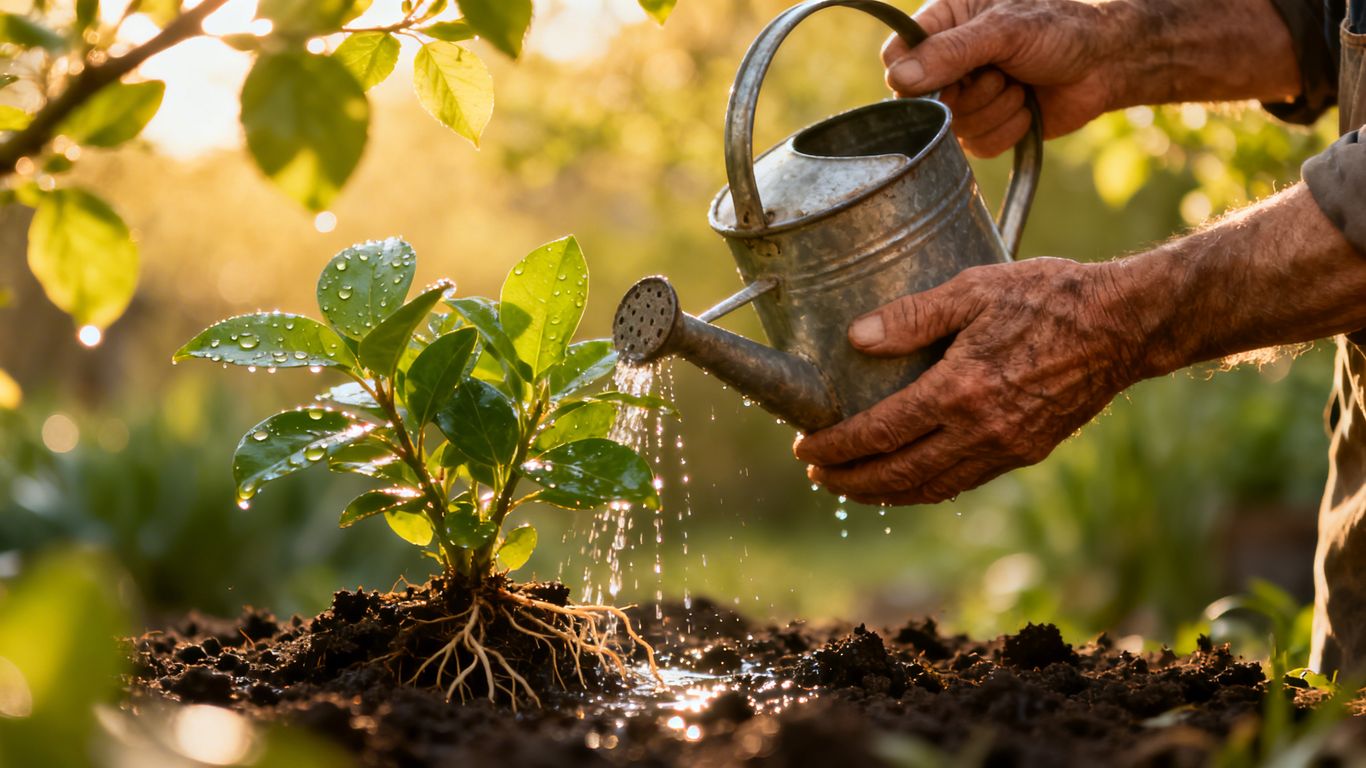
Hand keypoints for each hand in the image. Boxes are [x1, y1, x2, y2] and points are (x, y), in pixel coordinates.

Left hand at [793, 258, 1142, 505]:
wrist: (1125, 325)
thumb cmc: (1050, 298)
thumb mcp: (975, 289)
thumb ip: (912, 316)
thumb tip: (856, 337)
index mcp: (960, 391)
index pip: (880, 433)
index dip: (837, 446)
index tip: (805, 447)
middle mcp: (981, 431)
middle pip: (898, 474)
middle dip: (850, 480)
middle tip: (818, 474)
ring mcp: (1006, 448)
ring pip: (930, 487)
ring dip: (884, 491)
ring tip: (851, 484)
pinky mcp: (1026, 452)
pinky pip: (962, 481)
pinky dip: (925, 486)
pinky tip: (907, 476)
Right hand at [882, 0, 1119, 156]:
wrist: (1109, 61)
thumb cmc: (1062, 28)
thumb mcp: (1005, 30)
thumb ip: (951, 51)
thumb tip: (899, 77)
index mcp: (945, 22)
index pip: (896, 56)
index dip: (910, 76)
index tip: (941, 79)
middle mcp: (949, 61)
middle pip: (923, 100)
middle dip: (969, 95)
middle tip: (1002, 74)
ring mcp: (968, 96)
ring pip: (953, 128)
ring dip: (995, 110)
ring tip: (1021, 86)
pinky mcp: (989, 126)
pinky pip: (978, 147)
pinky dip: (1008, 130)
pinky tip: (1028, 108)